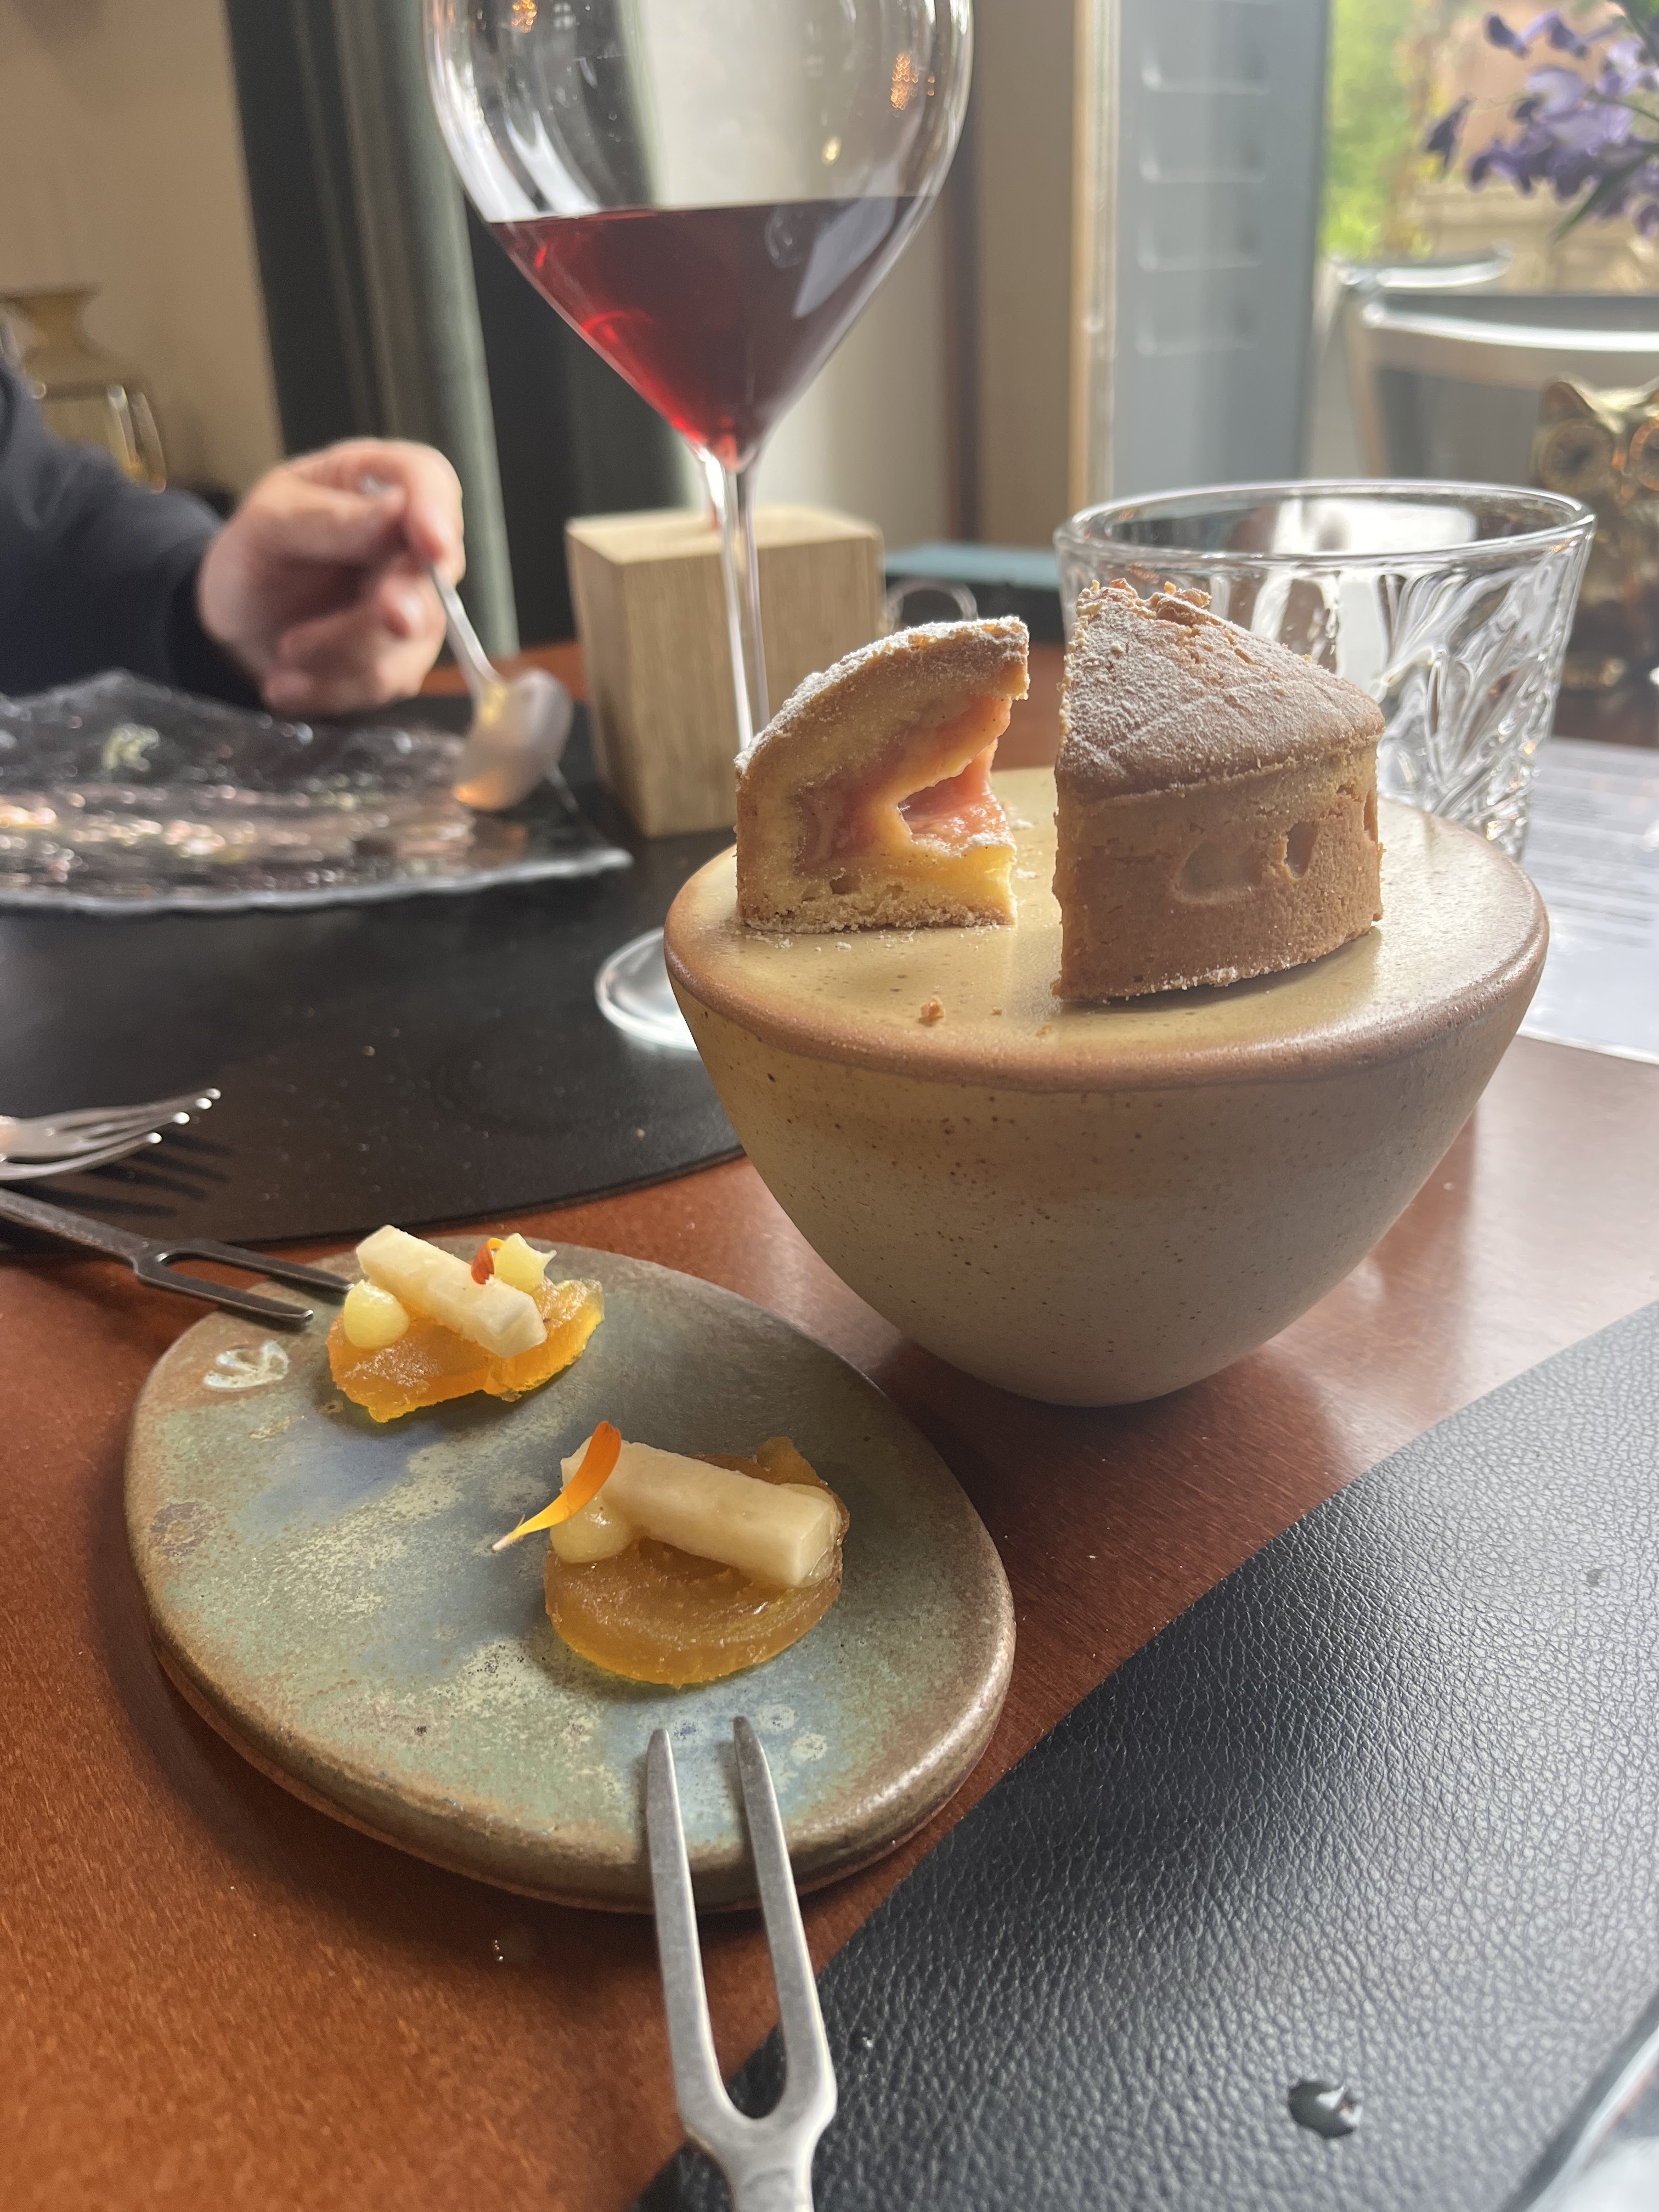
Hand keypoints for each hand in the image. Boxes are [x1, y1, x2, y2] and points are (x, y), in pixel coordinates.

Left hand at [195, 439, 463, 715]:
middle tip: (382, 620)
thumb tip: (396, 512)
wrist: (234, 630)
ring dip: (344, 654)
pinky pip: (386, 681)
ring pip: (412, 638)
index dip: (436, 511)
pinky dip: (333, 687)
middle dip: (401, 603)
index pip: (428, 481)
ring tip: (286, 655)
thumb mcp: (266, 526)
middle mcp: (404, 543)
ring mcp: (412, 604)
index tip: (430, 544)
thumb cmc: (250, 559)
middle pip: (433, 572)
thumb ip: (327, 518)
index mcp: (373, 483)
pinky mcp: (401, 660)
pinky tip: (289, 684)